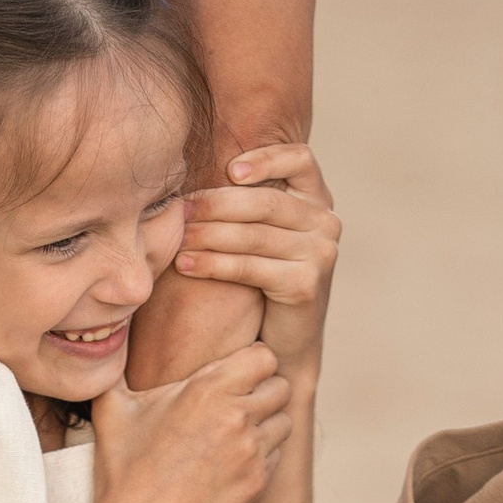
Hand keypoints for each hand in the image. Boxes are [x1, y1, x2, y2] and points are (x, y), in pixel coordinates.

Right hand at [89, 341, 290, 502]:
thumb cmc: (124, 470)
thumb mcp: (112, 411)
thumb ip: (114, 371)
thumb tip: (105, 345)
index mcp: (208, 389)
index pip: (265, 356)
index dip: (253, 363)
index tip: (235, 375)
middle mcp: (237, 417)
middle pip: (281, 386)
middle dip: (263, 392)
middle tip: (238, 405)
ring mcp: (251, 452)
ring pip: (285, 422)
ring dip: (267, 424)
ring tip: (237, 434)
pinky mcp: (257, 482)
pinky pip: (277, 455)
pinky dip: (262, 455)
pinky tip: (233, 463)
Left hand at [173, 143, 338, 369]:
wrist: (286, 344)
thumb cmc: (264, 283)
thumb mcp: (263, 236)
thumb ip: (249, 204)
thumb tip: (195, 179)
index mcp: (319, 201)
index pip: (301, 159)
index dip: (267, 158)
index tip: (230, 169)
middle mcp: (327, 223)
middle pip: (265, 201)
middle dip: (216, 204)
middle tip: (179, 209)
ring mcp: (321, 254)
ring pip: (253, 234)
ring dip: (207, 234)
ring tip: (176, 238)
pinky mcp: (306, 284)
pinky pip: (249, 266)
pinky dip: (212, 264)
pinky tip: (185, 264)